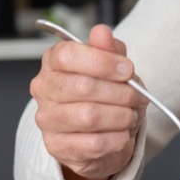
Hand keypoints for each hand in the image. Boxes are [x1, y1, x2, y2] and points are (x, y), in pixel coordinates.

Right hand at [28, 24, 146, 179]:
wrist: (99, 134)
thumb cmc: (104, 94)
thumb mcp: (112, 66)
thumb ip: (108, 48)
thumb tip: (101, 32)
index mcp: (53, 62)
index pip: (68, 55)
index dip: (102, 62)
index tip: (127, 69)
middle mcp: (44, 89)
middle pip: (83, 86)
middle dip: (119, 92)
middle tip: (135, 96)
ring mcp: (47, 120)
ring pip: (89, 116)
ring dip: (120, 116)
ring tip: (129, 115)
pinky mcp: (57, 147)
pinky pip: (94, 143)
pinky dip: (117, 138)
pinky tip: (121, 133)